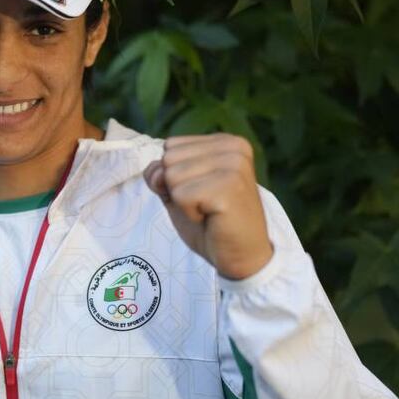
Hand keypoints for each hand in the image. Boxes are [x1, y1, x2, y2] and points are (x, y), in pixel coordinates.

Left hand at [143, 134, 272, 279]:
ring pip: (172, 176)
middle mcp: (233, 147)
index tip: (202, 192)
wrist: (241, 256)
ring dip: (184, 202)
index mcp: (225, 142)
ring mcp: (234, 165)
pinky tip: (212, 217)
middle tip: (205, 204)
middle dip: (177, 188)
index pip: (170, 146)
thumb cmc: (211, 223)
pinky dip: (190, 213)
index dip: (175, 177)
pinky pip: (181, 196)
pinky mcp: (229, 187)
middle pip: (169, 159)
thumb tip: (157, 173)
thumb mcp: (178, 191)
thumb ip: (161, 173)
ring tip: (209, 210)